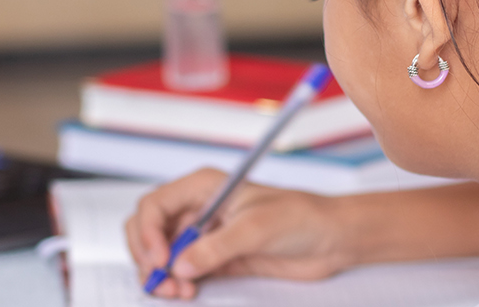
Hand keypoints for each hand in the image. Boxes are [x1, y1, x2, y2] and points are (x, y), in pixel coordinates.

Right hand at [124, 168, 354, 298]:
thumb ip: (216, 247)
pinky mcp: (215, 259)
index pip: (155, 205)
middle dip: (148, 256)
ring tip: (174, 290)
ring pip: (163, 254)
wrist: (331, 240)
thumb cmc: (301, 217)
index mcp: (204, 187)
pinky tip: (186, 290)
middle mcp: (199, 209)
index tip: (160, 259)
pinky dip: (177, 282)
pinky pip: (183, 271)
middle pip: (150, 230)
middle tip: (159, 279)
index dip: (148, 232)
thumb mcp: (256, 228)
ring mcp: (205, 235)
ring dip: (161, 274)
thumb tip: (182, 264)